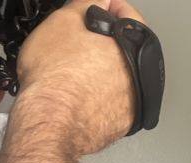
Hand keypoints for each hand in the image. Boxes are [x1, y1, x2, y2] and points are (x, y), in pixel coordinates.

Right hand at [15, 0, 147, 155]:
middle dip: (106, 43)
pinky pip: (113, 102)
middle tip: (80, 43)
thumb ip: (88, 4)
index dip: (111, 8)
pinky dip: (100, 96)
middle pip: (126, 49)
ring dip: (103, 71)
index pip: (130, 16)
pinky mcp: (123, 122)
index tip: (102, 8)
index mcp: (131, 45)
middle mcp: (139, 74)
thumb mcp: (63, 21)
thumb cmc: (55, 75)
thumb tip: (101, 1)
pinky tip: (80, 94)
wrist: (52, 119)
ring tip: (75, 71)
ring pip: (120, 77)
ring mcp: (133, 100)